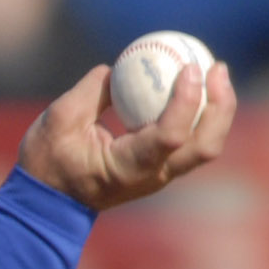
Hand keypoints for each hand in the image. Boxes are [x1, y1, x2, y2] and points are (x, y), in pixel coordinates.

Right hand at [16, 60, 236, 211]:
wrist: (48, 201)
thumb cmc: (47, 162)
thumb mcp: (59, 120)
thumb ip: (92, 92)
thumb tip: (118, 68)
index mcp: (129, 168)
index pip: (171, 136)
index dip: (187, 100)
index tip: (188, 67)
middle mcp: (153, 176)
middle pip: (205, 145)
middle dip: (220, 105)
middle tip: (215, 67)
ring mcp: (161, 175)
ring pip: (206, 145)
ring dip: (218, 109)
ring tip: (214, 72)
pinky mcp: (161, 168)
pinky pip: (192, 140)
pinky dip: (202, 113)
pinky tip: (196, 85)